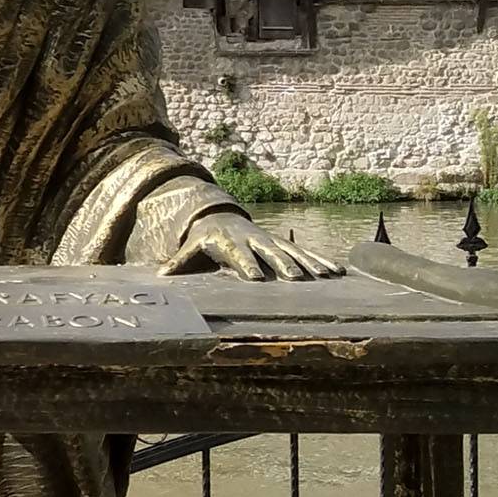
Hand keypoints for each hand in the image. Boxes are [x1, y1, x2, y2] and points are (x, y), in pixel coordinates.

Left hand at [159, 211, 339, 281]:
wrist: (220, 217)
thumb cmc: (205, 238)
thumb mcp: (191, 248)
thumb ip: (179, 262)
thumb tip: (161, 275)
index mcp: (232, 243)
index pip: (240, 256)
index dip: (247, 265)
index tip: (255, 278)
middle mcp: (255, 240)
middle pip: (271, 253)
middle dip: (283, 265)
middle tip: (295, 278)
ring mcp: (271, 241)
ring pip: (294, 252)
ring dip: (310, 264)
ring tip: (325, 276)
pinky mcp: (283, 243)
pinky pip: (305, 252)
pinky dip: (321, 261)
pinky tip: (336, 272)